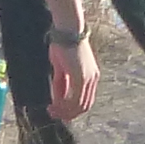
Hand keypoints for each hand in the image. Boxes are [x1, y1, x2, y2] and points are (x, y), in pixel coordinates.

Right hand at [39, 0, 98, 118]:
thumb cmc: (62, 44)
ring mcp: (88, 78)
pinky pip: (74, 99)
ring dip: (65, 111)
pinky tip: (53, 105)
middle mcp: (93, 78)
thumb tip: (58, 100)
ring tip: (51, 111)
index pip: (85, 100)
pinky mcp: (81, 77)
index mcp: (91, 76)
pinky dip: (64, 106)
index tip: (57, 110)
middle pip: (84, 106)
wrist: (67, 29)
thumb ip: (62, 83)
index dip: (72, 109)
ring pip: (79, 105)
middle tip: (53, 114)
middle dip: (68, 114)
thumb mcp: (61, 68)